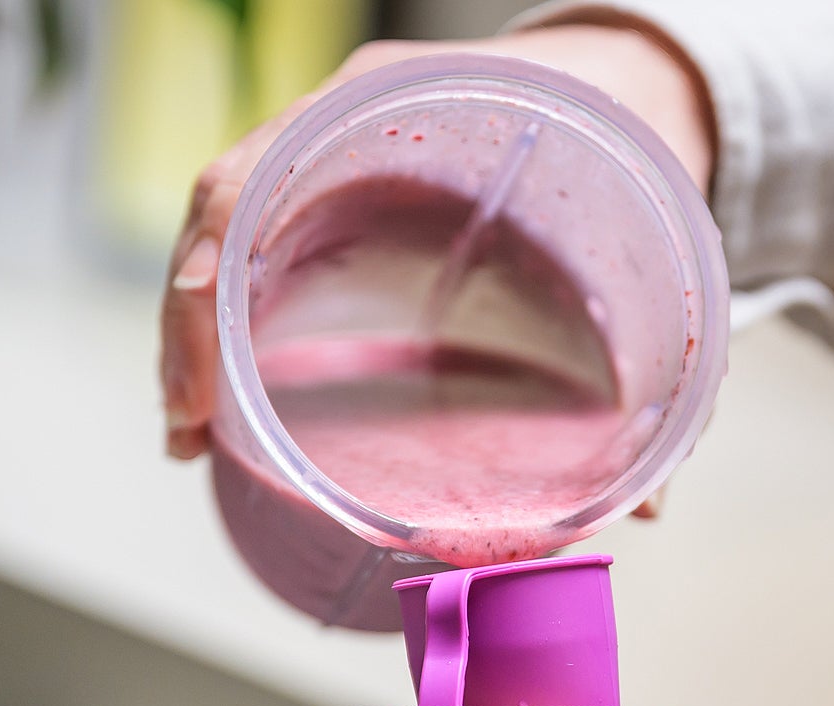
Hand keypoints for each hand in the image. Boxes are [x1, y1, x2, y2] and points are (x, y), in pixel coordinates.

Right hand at [160, 24, 715, 460]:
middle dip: (187, 324)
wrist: (628, 73)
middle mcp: (342, 122)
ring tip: (189, 431)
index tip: (203, 366)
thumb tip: (648, 503)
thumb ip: (644, 350)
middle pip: (222, 213)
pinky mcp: (336, 197)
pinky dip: (229, 323)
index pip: (257, 174)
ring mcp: (330, 155)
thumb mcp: (631, 223)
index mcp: (392, 105)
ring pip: (228, 236)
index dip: (212, 267)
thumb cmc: (624, 136)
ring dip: (195, 332)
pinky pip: (259, 250)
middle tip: (185, 428)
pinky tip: (227, 400)